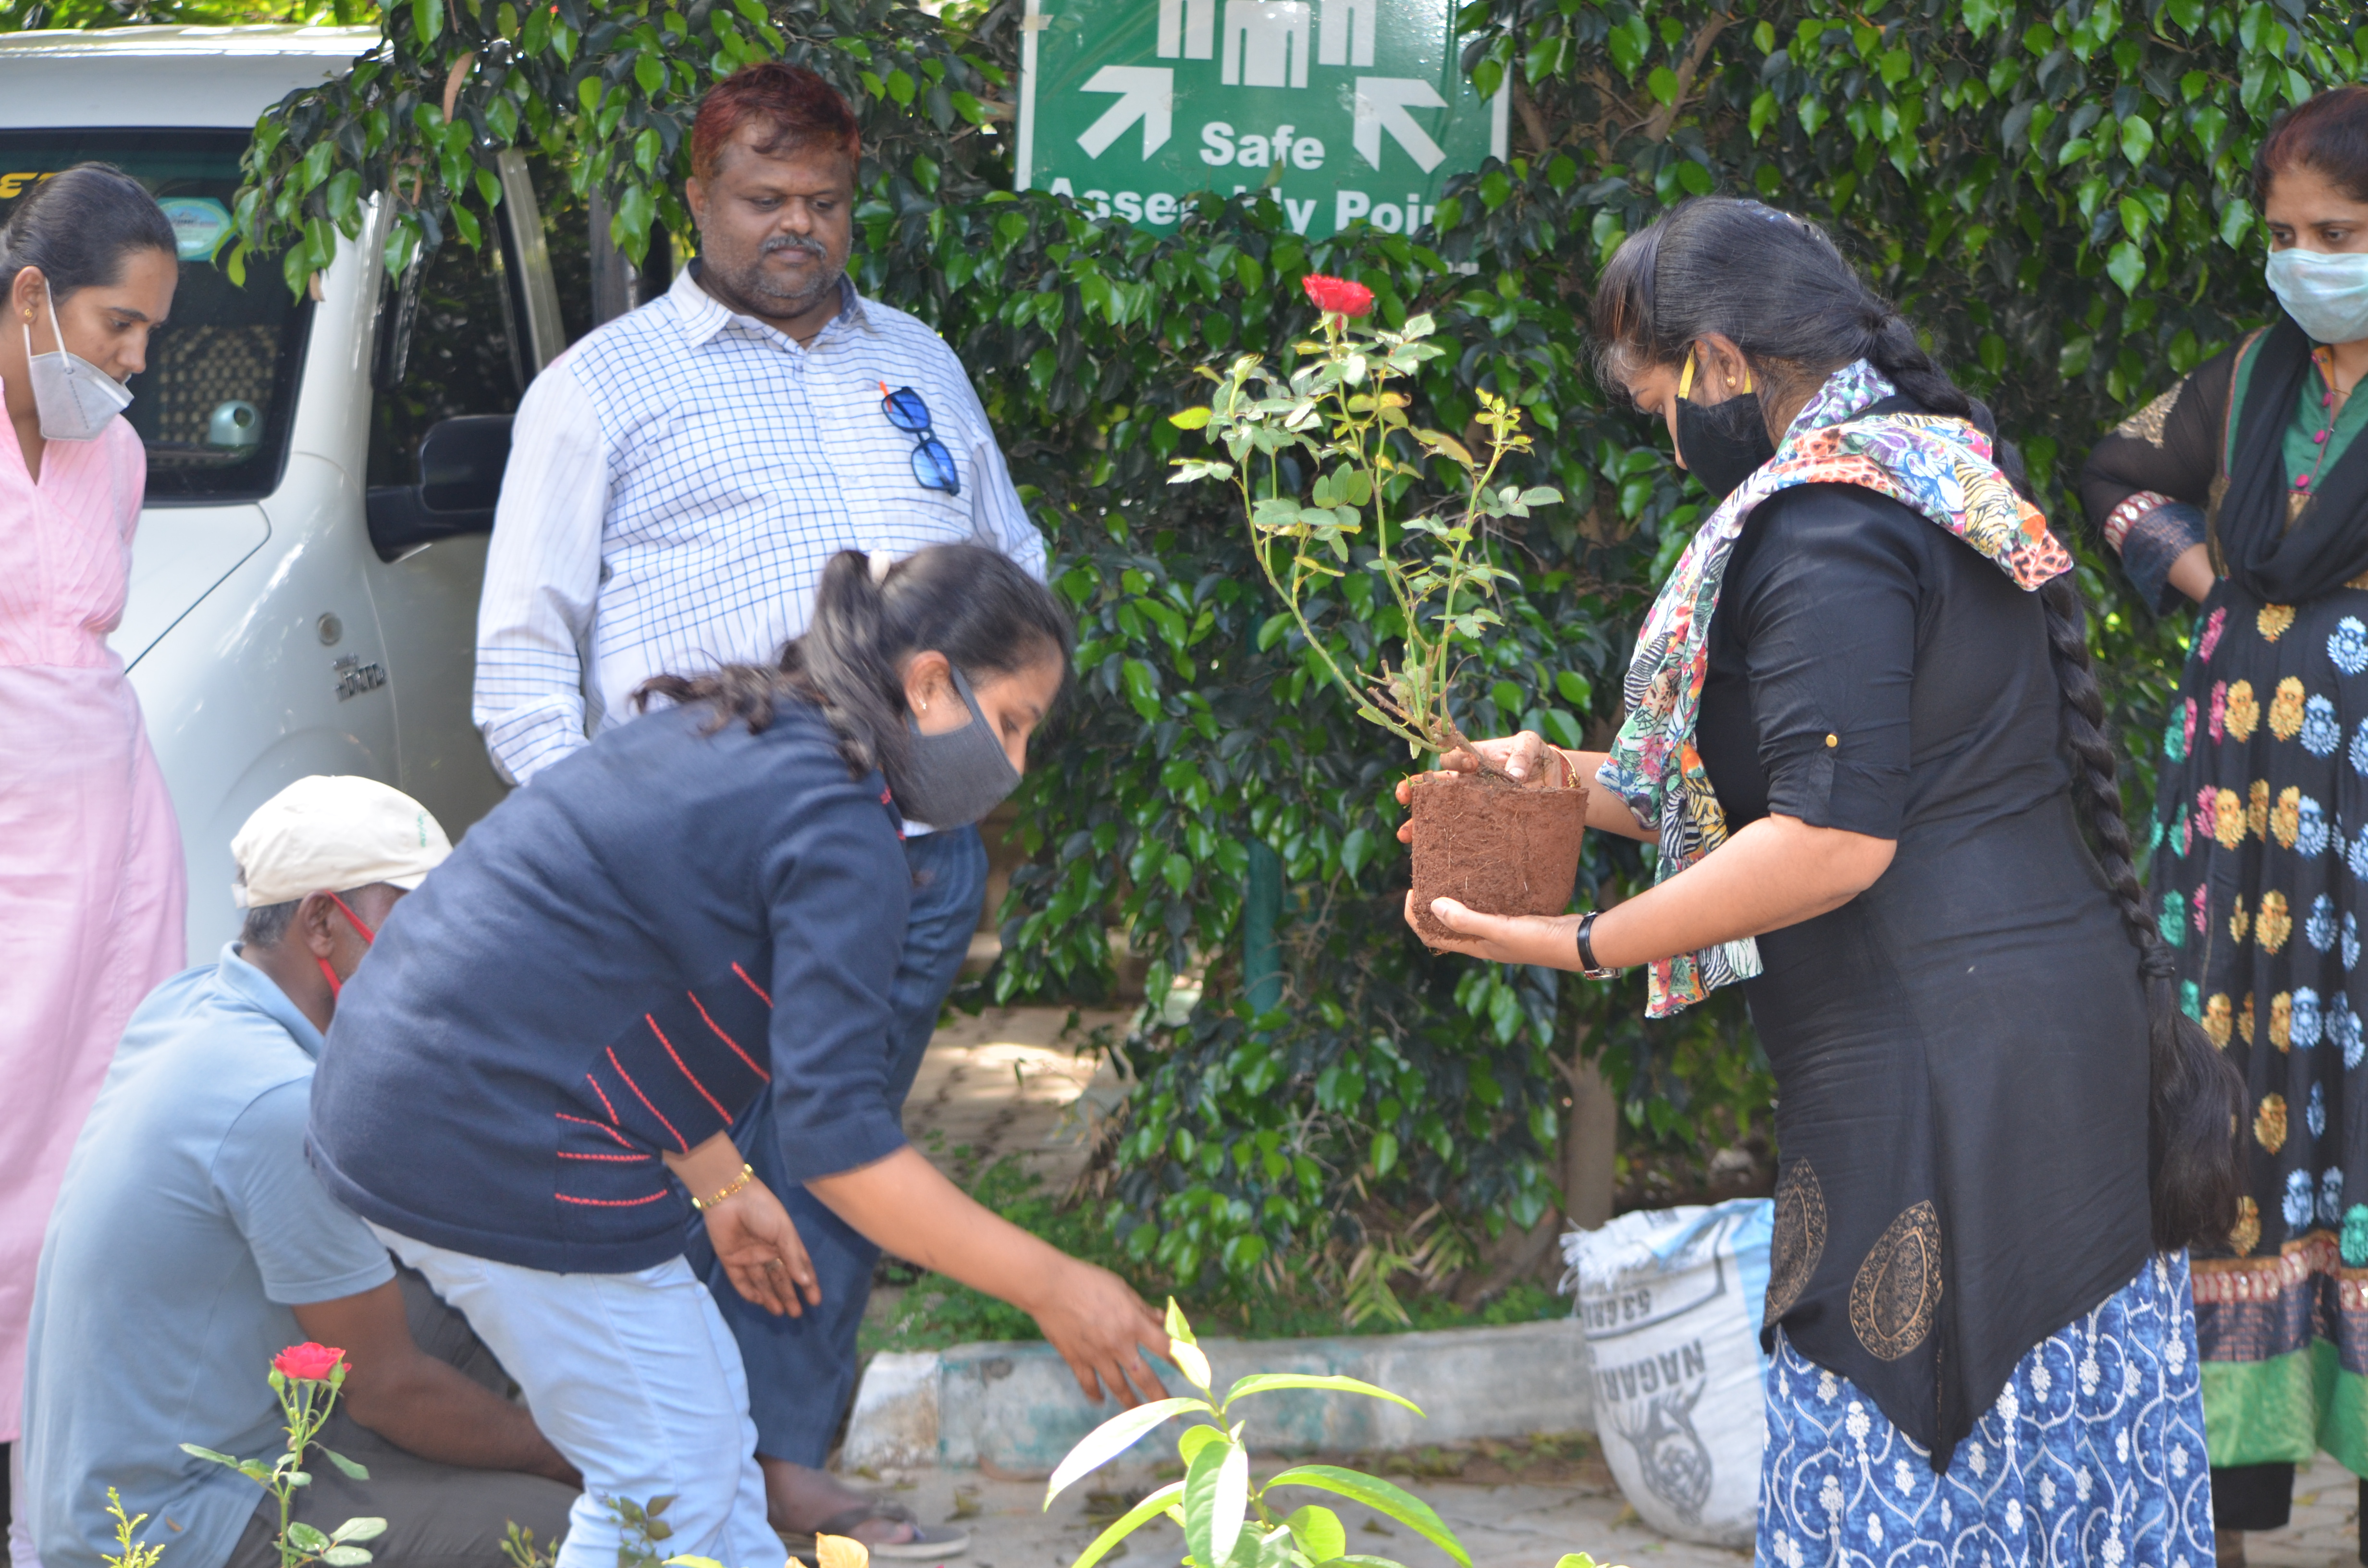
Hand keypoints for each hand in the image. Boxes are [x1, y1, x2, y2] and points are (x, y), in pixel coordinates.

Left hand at [703, 1178, 821, 1317]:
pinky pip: (740, 1280)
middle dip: (788, 1295)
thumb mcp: (784, 1231)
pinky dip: (749, 1291)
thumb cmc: (763, 1209)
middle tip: (796, 1314)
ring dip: (771, 1297)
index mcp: (783, 1242)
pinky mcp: (730, 1260)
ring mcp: (748, 1256)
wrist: (730, 1196)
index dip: (807, 1283)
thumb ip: (793, 1257)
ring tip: (780, 1312)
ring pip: (761, 1282)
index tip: (815, 1300)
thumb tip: (805, 1281)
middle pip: (780, 1278)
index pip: (799, 1267)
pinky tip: (759, 1301)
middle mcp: (767, 1251)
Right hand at [1029, 1260, 1172, 1406]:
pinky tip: (1099, 1401)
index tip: (1193, 1372)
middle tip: (1172, 1415)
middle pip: (1146, 1379)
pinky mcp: (1076, 1359)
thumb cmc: (1088, 1281)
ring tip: (1140, 1415)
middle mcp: (1118, 1345)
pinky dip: (1095, 1394)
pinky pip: (1088, 1384)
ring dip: (1131, 1404)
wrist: (1050, 1286)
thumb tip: (1163, 1320)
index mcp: (1133, 1324)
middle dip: (1161, 1399)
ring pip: (1118, 1388)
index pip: (1165, 1348)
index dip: (1182, 1361)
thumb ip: (1143, 1309)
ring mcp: (1097, 1356)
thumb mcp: (1122, 1290)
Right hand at [1392, 731, 1567, 842]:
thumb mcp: (1531, 745)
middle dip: (1416, 790)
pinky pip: (1455, 831)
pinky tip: (1424, 851)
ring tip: (1405, 834)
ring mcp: (1469, 805)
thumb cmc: (1536, 757)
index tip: (1468, 766)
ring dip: (1419, 821)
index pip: (1453, 758)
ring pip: (1437, 812)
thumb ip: (1523, 753)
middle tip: (1403, 795)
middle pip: (1434, 786)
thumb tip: (1515, 773)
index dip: (1455, 761)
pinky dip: (1438, 840)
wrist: (1551, 779)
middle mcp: (1465, 782)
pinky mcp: (1479, 824)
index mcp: (1472, 759)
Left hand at [1405, 892, 1581, 968]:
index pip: (1432, 935)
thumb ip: (1467, 920)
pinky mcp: (1515, 920)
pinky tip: (1483, 875)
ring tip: (1450, 872)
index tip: (1411, 891)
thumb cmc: (1539, 940)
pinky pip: (1488, 906)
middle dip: (1431, 905)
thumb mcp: (1500, 929)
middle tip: (1427, 876)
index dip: (1414, 916)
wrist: (1578, 943)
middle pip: (1446, 925)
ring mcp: (1500, 931)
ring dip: (1454, 898)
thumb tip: (1432, 905)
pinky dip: (1479, 894)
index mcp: (1475, 946)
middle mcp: (1484, 941)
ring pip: (1467, 915)